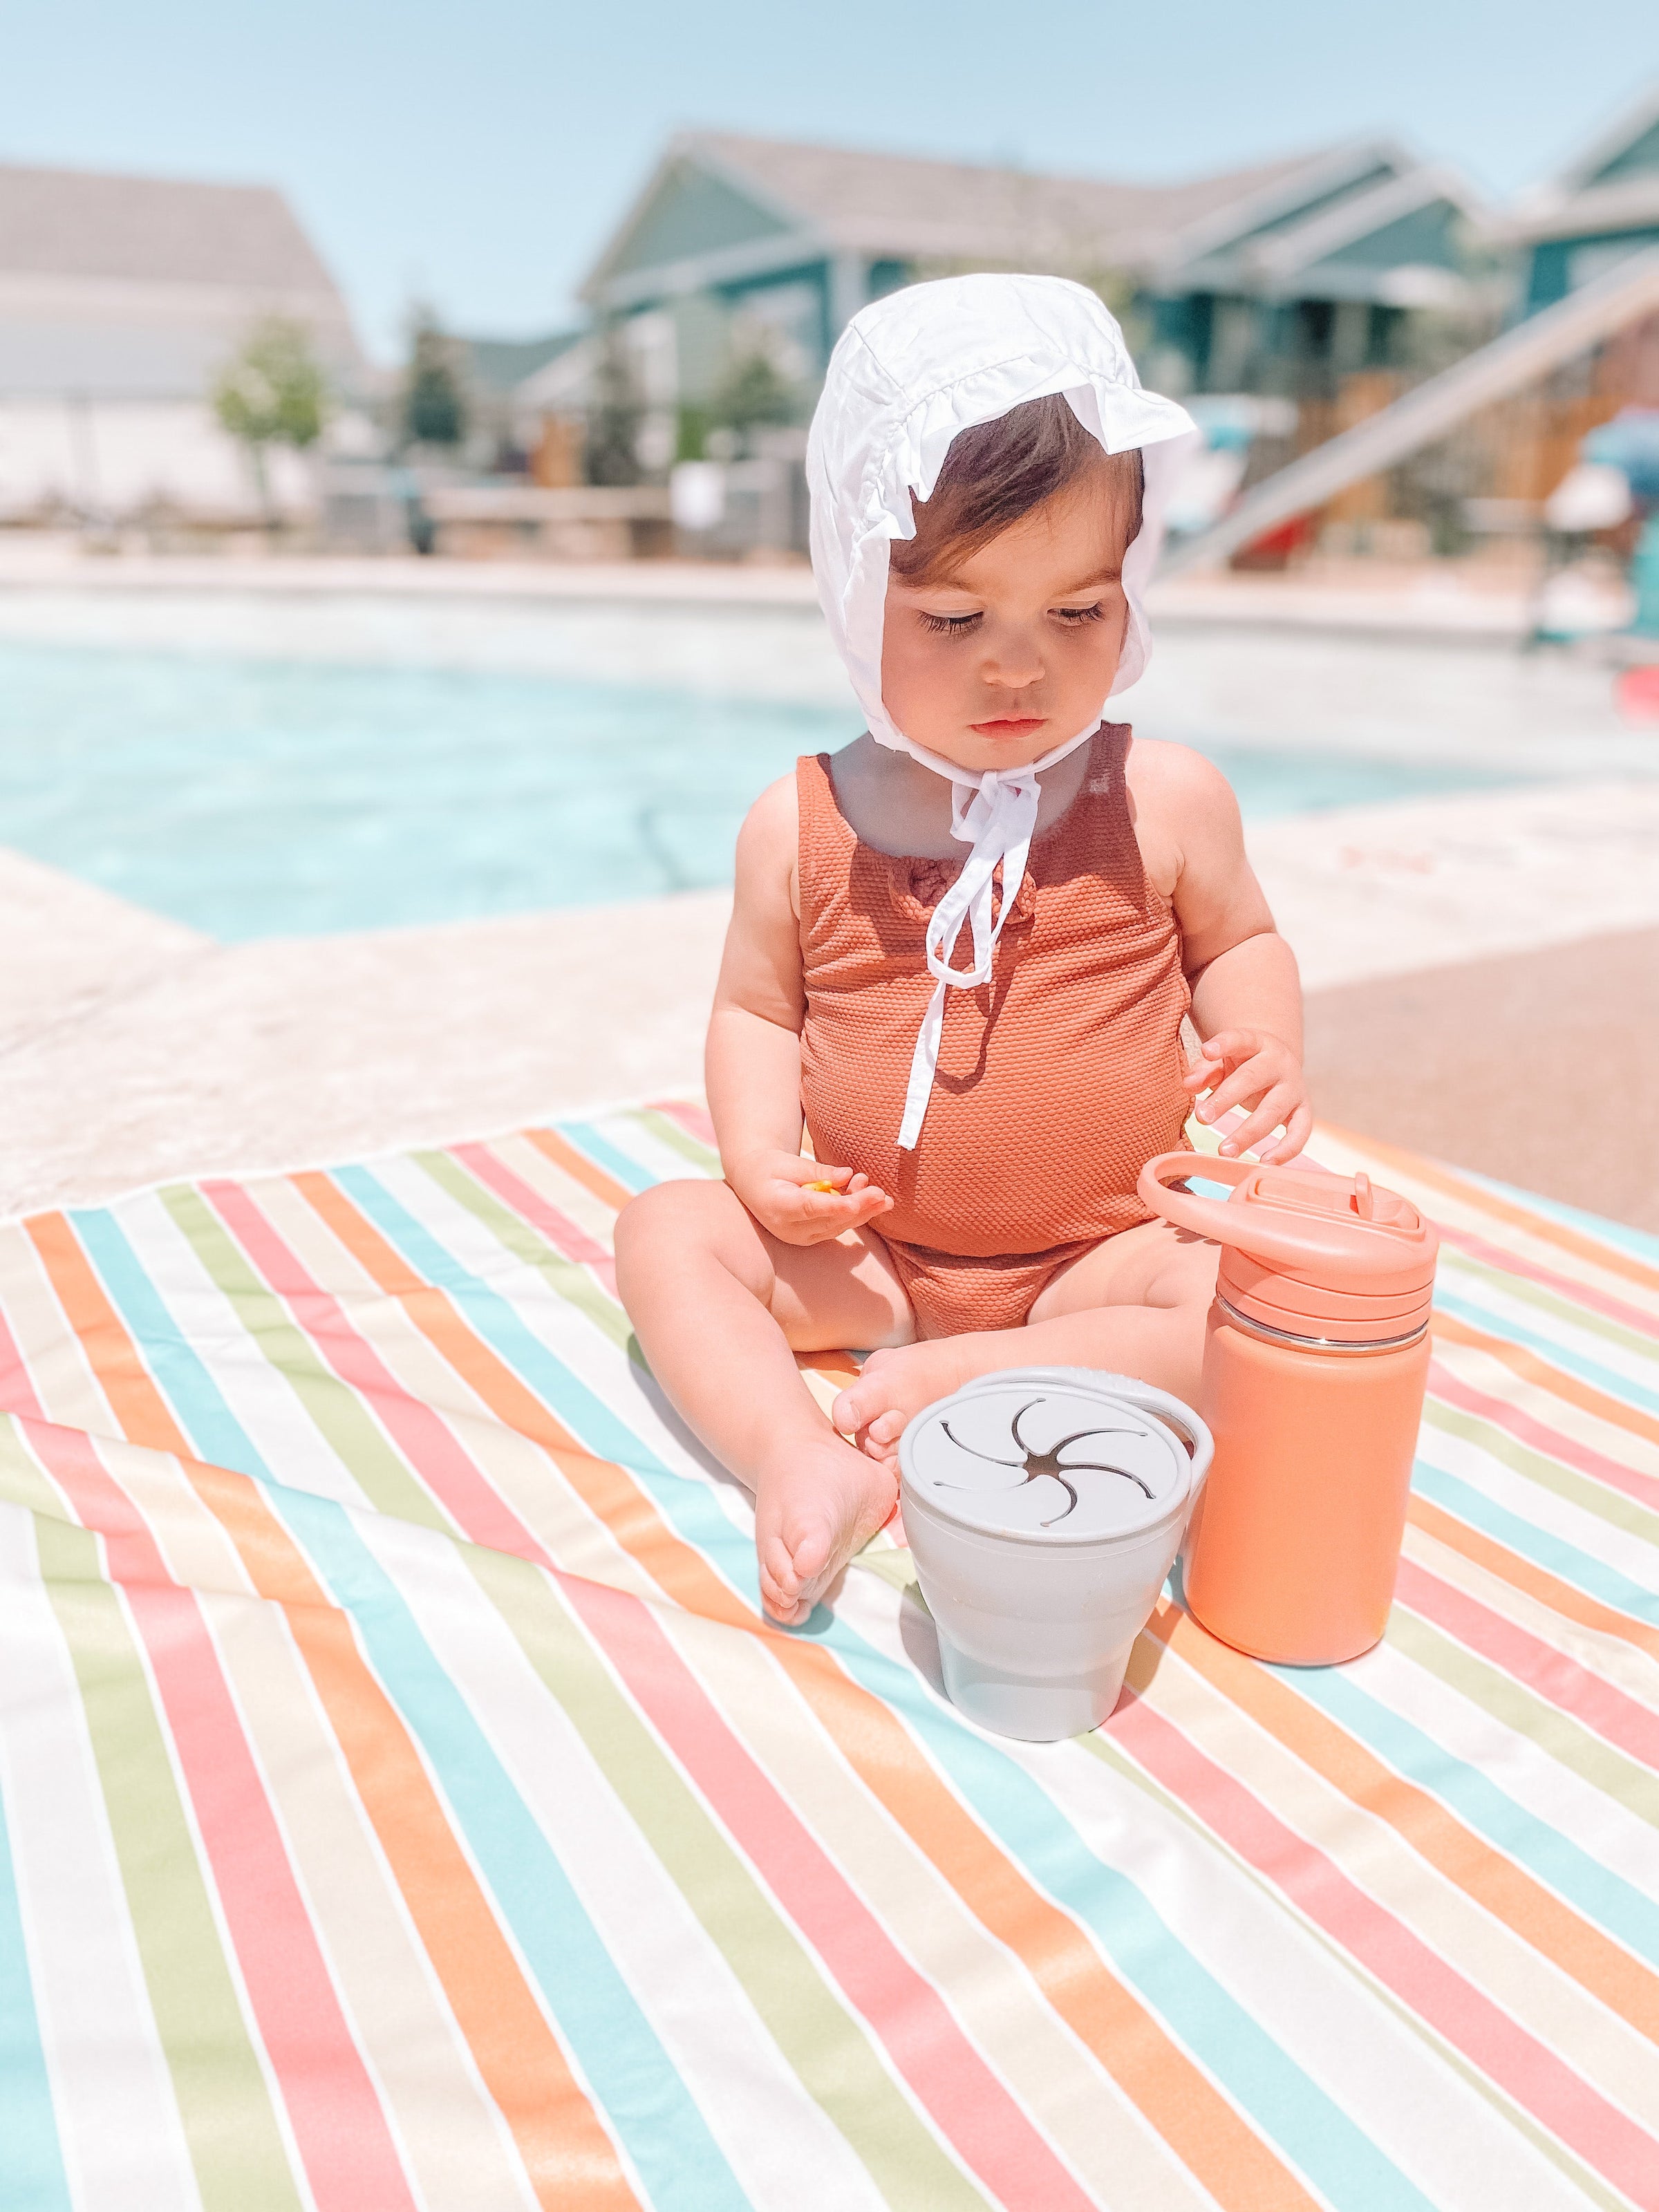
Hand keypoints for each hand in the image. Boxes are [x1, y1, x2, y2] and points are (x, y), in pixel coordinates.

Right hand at [726, 1150, 893, 1245]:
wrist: (753, 1183)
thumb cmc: (769, 1167)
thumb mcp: (788, 1162)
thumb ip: (817, 1171)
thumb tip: (846, 1175)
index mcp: (778, 1206)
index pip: (809, 1208)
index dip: (833, 1207)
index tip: (854, 1203)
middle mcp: (789, 1228)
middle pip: (829, 1219)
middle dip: (857, 1206)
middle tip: (880, 1192)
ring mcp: (800, 1236)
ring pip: (838, 1226)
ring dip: (861, 1211)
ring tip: (881, 1196)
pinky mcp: (810, 1236)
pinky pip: (837, 1227)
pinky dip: (855, 1214)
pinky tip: (873, 1202)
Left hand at [1183, 1028, 1310, 1162]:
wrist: (1278, 1065)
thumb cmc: (1242, 1065)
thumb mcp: (1222, 1062)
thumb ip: (1204, 1071)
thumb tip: (1188, 1086)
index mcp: (1257, 1043)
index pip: (1239, 1039)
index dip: (1224, 1044)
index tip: (1206, 1051)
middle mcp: (1279, 1063)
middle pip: (1253, 1078)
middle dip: (1226, 1099)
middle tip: (1202, 1117)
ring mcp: (1294, 1087)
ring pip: (1274, 1110)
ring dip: (1249, 1133)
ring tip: (1224, 1151)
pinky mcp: (1304, 1110)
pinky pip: (1300, 1131)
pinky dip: (1286, 1149)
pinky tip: (1265, 1162)